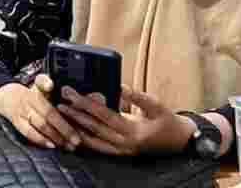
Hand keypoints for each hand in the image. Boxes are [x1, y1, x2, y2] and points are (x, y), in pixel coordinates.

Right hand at [0, 77, 80, 150]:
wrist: (8, 98)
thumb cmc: (32, 94)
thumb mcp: (40, 84)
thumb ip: (48, 83)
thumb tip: (53, 85)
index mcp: (36, 88)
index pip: (41, 83)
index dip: (46, 84)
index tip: (51, 87)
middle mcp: (28, 98)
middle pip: (48, 112)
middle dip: (65, 127)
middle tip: (77, 140)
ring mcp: (22, 111)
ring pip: (41, 125)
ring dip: (56, 137)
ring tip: (69, 146)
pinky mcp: (17, 122)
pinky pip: (29, 133)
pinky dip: (41, 140)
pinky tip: (52, 145)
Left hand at [57, 85, 193, 156]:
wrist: (181, 141)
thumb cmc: (168, 121)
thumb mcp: (156, 105)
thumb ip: (136, 96)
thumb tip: (118, 86)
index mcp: (133, 132)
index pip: (103, 115)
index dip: (85, 103)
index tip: (70, 92)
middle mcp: (125, 144)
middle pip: (93, 127)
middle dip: (75, 113)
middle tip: (59, 100)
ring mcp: (121, 151)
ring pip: (92, 140)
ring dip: (76, 127)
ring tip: (61, 113)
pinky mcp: (120, 153)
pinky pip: (98, 147)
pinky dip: (85, 138)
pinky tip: (74, 128)